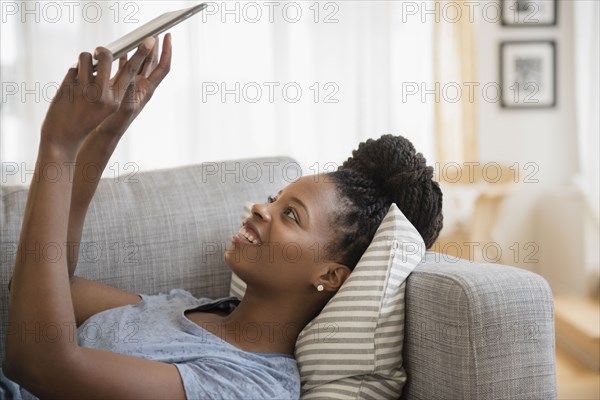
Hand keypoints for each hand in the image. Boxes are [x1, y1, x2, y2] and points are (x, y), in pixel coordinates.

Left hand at [40, 36, 156, 150]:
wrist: (63, 137)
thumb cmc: (87, 119)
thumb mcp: (107, 107)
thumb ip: (112, 87)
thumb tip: (111, 60)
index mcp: (116, 100)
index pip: (131, 70)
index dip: (141, 53)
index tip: (149, 40)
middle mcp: (103, 94)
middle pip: (107, 56)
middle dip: (103, 51)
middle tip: (100, 52)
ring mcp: (84, 89)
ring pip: (86, 57)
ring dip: (84, 61)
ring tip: (82, 75)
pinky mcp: (69, 86)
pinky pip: (73, 68)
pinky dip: (73, 73)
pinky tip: (71, 87)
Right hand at [92, 33, 171, 140]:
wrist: (105, 132)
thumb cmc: (116, 124)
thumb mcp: (124, 109)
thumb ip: (129, 93)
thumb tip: (132, 77)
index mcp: (147, 90)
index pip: (163, 67)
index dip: (167, 52)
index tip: (168, 37)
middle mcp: (143, 86)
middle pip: (153, 62)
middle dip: (156, 47)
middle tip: (156, 32)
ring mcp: (133, 85)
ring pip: (141, 63)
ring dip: (142, 50)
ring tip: (142, 37)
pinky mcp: (121, 85)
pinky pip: (126, 67)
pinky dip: (126, 57)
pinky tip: (122, 50)